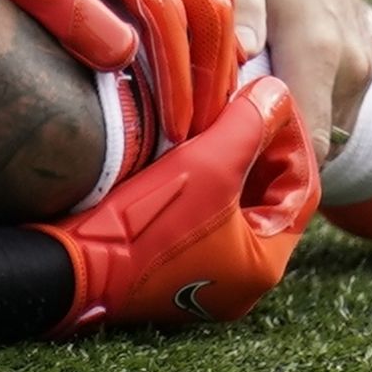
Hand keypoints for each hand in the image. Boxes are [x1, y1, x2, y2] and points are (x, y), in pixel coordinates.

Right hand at [37, 76, 316, 332]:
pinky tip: (183, 150)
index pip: (302, 190)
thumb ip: (248, 125)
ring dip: (228, 163)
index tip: (270, 99)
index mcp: (264, 265)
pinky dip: (203, 183)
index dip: (291, 138)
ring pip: (234, 206)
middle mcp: (241, 280)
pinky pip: (204, 217)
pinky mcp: (170, 268)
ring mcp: (205, 278)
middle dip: (258, 149)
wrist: (70, 268)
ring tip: (212, 119)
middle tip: (241, 105)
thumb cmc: (145, 223)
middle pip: (268, 198)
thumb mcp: (206, 165)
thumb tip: (277, 91)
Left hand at [202, 0, 371, 160]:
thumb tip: (241, 58)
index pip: (308, 141)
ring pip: (329, 133)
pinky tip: (262, 97)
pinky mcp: (361, 66)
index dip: (269, 164)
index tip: (224, 167)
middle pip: (317, 145)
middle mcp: (351, 67)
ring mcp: (362, 68)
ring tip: (237, 120)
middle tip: (218, 149)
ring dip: (289, 135)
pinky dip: (305, 116)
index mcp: (319, 49)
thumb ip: (240, 11)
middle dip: (271, 155)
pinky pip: (335, 114)